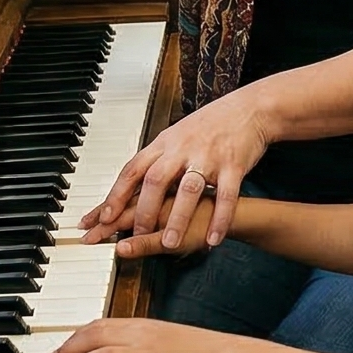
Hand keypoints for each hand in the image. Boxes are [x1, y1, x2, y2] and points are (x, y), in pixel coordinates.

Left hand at [44, 318, 232, 352]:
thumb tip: (117, 350)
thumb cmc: (196, 349)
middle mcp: (140, 336)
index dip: (75, 336)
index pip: (99, 325)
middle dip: (67, 349)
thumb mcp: (163, 336)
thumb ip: (139, 340)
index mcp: (141, 325)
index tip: (60, 347)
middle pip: (94, 337)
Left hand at [79, 91, 272, 247]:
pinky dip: (219, 219)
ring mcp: (208, 157)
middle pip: (156, 180)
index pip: (133, 169)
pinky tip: (213, 239)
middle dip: (145, 210)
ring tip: (170, 244)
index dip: (117, 194)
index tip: (103, 217)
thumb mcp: (176, 136)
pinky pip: (225, 195)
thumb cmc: (210, 125)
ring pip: (189, 189)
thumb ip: (155, 159)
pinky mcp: (233, 165)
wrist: (249, 109)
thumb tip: (130, 181)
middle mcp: (183, 149)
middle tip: (137, 234)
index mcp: (165, 143)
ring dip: (178, 218)